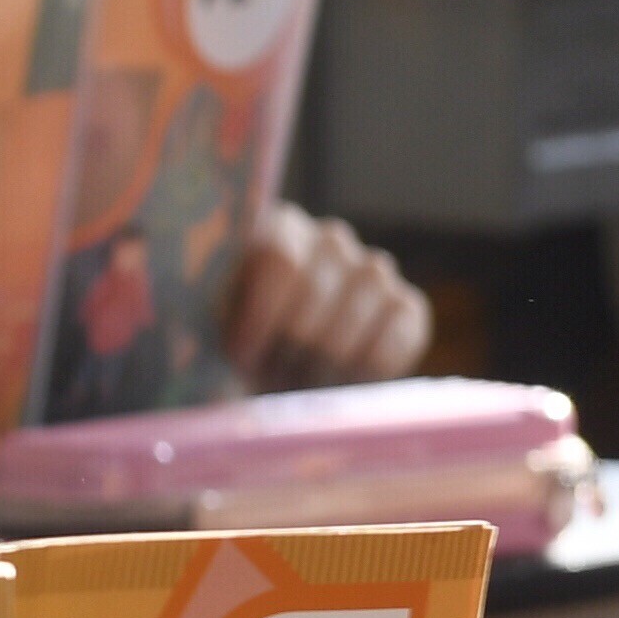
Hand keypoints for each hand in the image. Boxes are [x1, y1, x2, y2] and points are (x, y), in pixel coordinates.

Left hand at [221, 201, 430, 390]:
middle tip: (270, 380)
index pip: (280, 257)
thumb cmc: (237, 347)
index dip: (261, 314)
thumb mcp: (211, 325)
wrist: (281, 377)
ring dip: (323, 362)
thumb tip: (213, 325)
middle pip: (316, 289)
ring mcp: (373, 270)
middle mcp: (329, 241)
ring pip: (356, 311)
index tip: (239, 357)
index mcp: (277, 229)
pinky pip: (398, 334)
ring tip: (298, 388)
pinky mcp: (407, 307)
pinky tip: (341, 386)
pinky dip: (367, 368)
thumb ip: (211, 313)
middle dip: (288, 347)